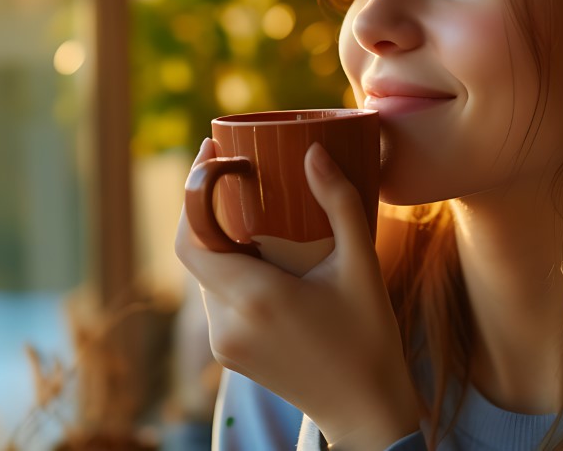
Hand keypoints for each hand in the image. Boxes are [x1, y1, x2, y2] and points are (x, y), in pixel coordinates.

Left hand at [175, 139, 418, 449]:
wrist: (366, 410)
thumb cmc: (370, 338)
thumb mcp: (362, 266)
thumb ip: (339, 204)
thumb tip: (313, 152)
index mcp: (256, 298)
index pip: (192, 239)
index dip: (192, 194)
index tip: (210, 154)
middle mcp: (228, 323)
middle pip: (196, 253)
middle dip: (209, 212)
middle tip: (235, 175)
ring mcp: (224, 343)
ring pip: (205, 277)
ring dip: (220, 244)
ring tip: (252, 213)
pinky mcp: (229, 355)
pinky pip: (217, 300)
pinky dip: (230, 273)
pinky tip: (261, 258)